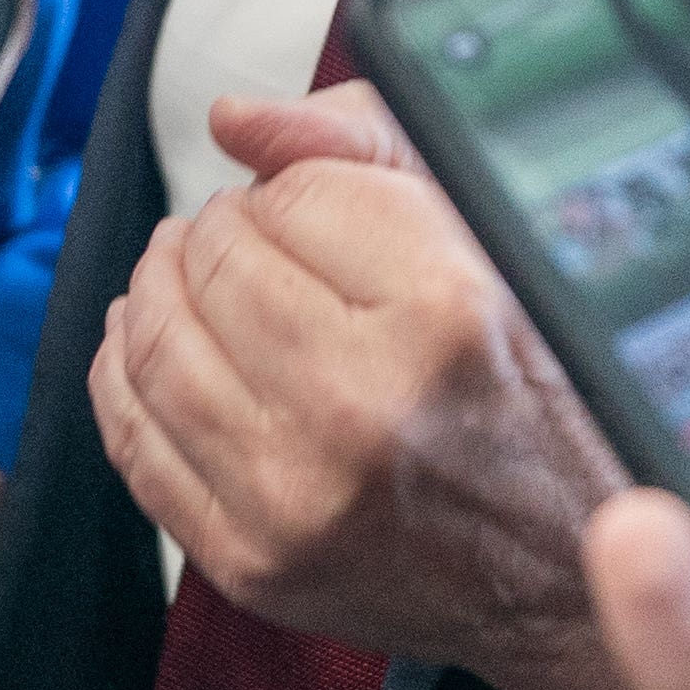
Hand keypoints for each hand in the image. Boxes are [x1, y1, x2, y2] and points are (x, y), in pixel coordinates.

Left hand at [90, 82, 636, 689]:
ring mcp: (295, 498)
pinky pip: (134, 443)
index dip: (294, 184)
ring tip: (190, 274)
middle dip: (222, 229)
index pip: (291, 193)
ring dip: (160, 288)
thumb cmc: (538, 392)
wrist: (565, 569)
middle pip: (214, 262)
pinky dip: (124, 375)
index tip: (315, 205)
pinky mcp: (250, 561)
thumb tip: (234, 119)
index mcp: (443, 310)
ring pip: (156, 344)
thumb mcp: (490, 236)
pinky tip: (148, 343)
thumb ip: (361, 144)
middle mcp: (364, 410)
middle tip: (249, 234)